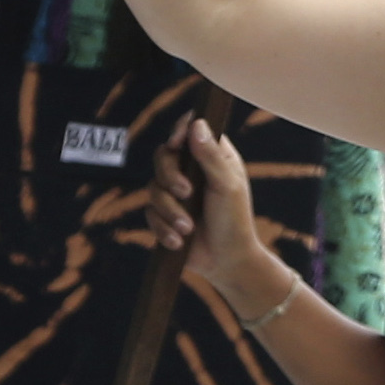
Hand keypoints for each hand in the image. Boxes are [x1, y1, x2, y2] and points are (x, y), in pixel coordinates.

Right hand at [142, 117, 274, 295]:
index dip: (180, 130)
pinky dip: (164, 228)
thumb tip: (196, 123)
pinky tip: (180, 241)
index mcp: (212, 156)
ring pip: (153, 187)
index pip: (190, 129)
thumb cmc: (234, 220)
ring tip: (188, 228)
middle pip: (163, 156)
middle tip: (186, 193)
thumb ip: (211, 156)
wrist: (226, 262)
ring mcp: (175, 192)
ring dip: (170, 210)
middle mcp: (191, 170)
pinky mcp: (163, 214)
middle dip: (170, 176)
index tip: (177, 144)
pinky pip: (150, 213)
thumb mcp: (227, 185)